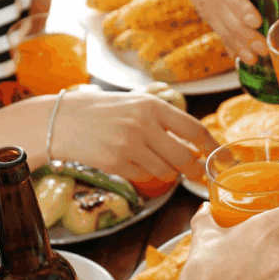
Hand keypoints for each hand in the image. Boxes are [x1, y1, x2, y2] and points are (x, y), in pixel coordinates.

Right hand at [24, 90, 218, 189]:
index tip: (217, 155)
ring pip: (165, 171)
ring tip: (153, 161)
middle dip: (194, 170)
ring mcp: (129, 145)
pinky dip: (143, 174)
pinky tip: (130, 162)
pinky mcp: (116, 163)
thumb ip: (161, 118)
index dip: (210, 146)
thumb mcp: (134, 103)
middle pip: (184, 156)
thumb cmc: (101, 111)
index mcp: (152, 105)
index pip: (193, 129)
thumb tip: (194, 140)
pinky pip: (143, 176)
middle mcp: (143, 124)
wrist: (61, 120)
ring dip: (166, 172)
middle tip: (197, 174)